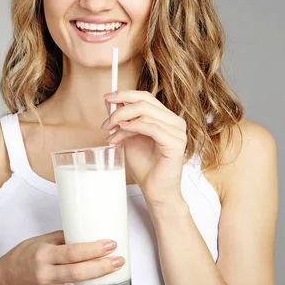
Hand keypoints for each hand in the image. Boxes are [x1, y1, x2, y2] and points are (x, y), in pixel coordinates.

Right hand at [0, 230, 124, 283]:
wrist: (4, 279)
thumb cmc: (21, 257)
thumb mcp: (39, 241)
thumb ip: (61, 239)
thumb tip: (83, 232)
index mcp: (43, 254)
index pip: (72, 252)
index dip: (93, 250)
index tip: (110, 244)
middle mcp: (45, 272)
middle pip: (78, 273)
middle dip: (101, 267)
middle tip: (118, 259)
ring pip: (76, 283)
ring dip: (97, 276)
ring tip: (113, 267)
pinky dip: (85, 283)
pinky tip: (98, 278)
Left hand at [102, 90, 186, 207]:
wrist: (155, 190)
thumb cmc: (145, 165)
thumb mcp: (129, 136)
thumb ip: (123, 119)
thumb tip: (109, 100)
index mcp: (166, 117)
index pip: (145, 97)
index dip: (125, 94)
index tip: (107, 98)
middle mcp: (175, 121)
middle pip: (144, 102)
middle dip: (120, 109)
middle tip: (106, 122)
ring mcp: (178, 131)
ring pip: (145, 114)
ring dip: (122, 121)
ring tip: (111, 134)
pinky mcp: (176, 143)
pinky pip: (152, 127)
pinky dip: (133, 127)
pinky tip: (121, 132)